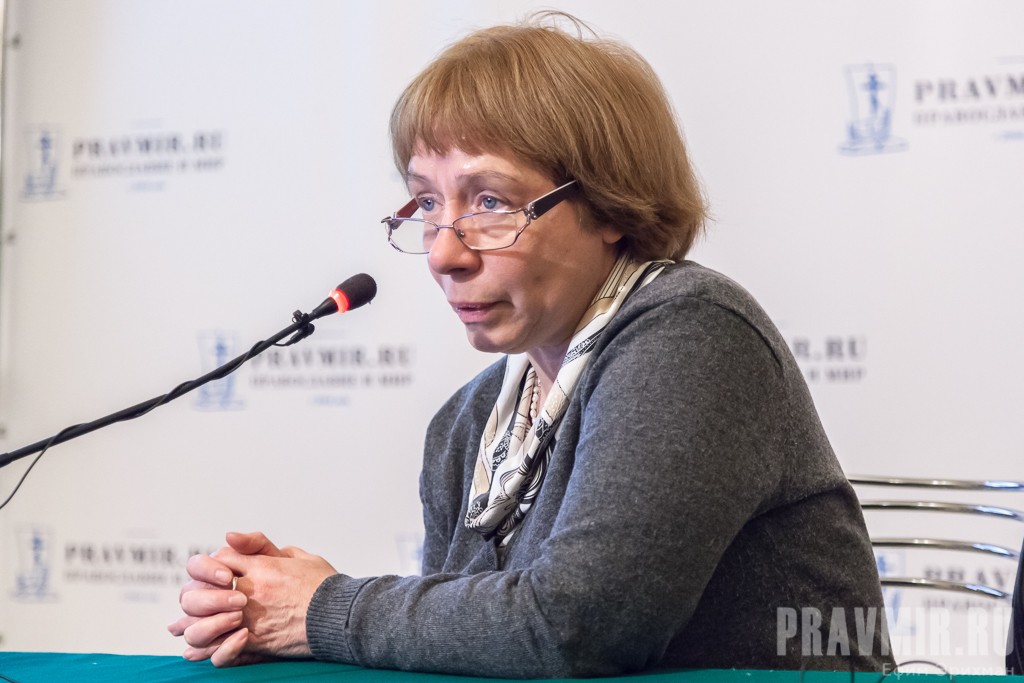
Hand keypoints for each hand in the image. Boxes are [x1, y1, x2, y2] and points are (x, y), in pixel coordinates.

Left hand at [167, 531, 335, 666]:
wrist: (341, 616)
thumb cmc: (323, 585)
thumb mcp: (298, 555)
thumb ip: (263, 545)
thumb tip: (232, 538)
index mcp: (263, 567)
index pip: (221, 558)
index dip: (215, 563)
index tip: (220, 571)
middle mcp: (252, 592)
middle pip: (204, 589)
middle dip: (198, 593)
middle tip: (201, 597)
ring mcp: (252, 618)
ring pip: (205, 622)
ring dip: (197, 623)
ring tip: (194, 624)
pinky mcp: (257, 641)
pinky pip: (221, 648)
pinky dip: (207, 649)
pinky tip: (198, 649)